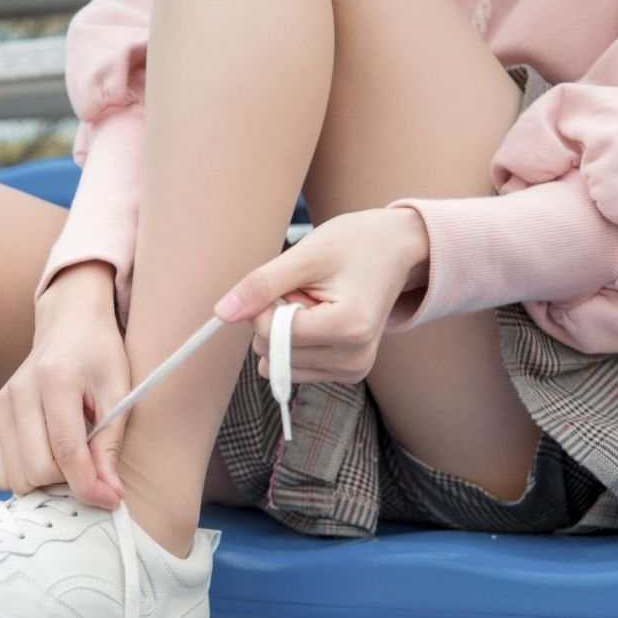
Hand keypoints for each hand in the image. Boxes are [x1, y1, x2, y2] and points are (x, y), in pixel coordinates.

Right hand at [0, 309, 130, 510]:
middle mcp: (19, 392)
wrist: (69, 324)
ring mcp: (0, 404)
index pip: (66, 452)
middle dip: (69, 484)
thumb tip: (109, 494)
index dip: (89, 486)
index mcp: (56, 380)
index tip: (111, 499)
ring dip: (47, 483)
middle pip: (36, 470)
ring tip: (72, 463)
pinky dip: (27, 475)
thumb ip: (110, 444)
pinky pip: (2, 470)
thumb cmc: (99, 356)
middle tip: (93, 474)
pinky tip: (49, 458)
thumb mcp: (119, 393)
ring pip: (16, 476)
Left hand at [211, 207, 427, 383]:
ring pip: (278, 364)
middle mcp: (355, 358)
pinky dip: (297, 342)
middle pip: (272, 352)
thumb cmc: (355, 244)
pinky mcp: (348, 373)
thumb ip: (262, 285)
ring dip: (285, 331)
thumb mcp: (305, 255)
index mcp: (349, 328)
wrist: (396, 249)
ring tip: (317, 303)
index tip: (291, 282)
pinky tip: (321, 317)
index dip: (266, 305)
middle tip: (307, 290)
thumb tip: (221, 314)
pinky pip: (294, 368)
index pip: (271, 334)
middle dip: (276, 318)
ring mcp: (353, 370)